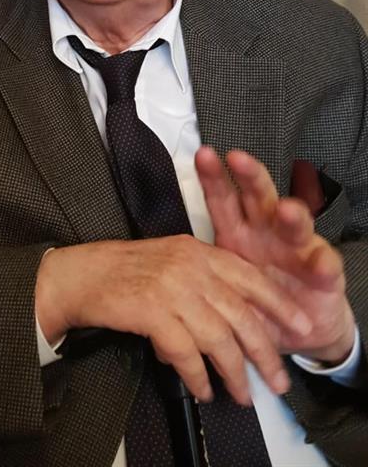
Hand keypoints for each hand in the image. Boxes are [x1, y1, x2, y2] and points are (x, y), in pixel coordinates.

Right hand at [36, 234, 313, 404]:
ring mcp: (171, 287)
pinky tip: (203, 389)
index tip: (299, 326)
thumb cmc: (122, 270)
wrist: (80, 275)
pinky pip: (186, 352)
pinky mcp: (152, 311)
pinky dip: (197, 376)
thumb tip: (234, 320)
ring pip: (218, 337)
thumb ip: (203, 280)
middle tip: (278, 379)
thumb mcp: (170, 261)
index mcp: (197, 251)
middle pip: (240, 313)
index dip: (278, 303)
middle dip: (264, 351)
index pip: (249, 277)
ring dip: (234, 372)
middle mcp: (189, 266)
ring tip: (242, 395)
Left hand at [195, 146, 355, 363]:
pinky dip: (323, 262)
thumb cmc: (254, 298)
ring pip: (295, 221)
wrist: (297, 325)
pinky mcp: (323, 270)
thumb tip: (157, 263)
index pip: (223, 197)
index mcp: (238, 230)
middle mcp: (267, 230)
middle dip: (250, 176)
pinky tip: (319, 262)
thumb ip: (198, 272)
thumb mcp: (223, 282)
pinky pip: (324, 262)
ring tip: (284, 210)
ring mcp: (297, 246)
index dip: (213, 176)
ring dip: (291, 214)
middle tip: (239, 160)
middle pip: (259, 195)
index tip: (203, 154)